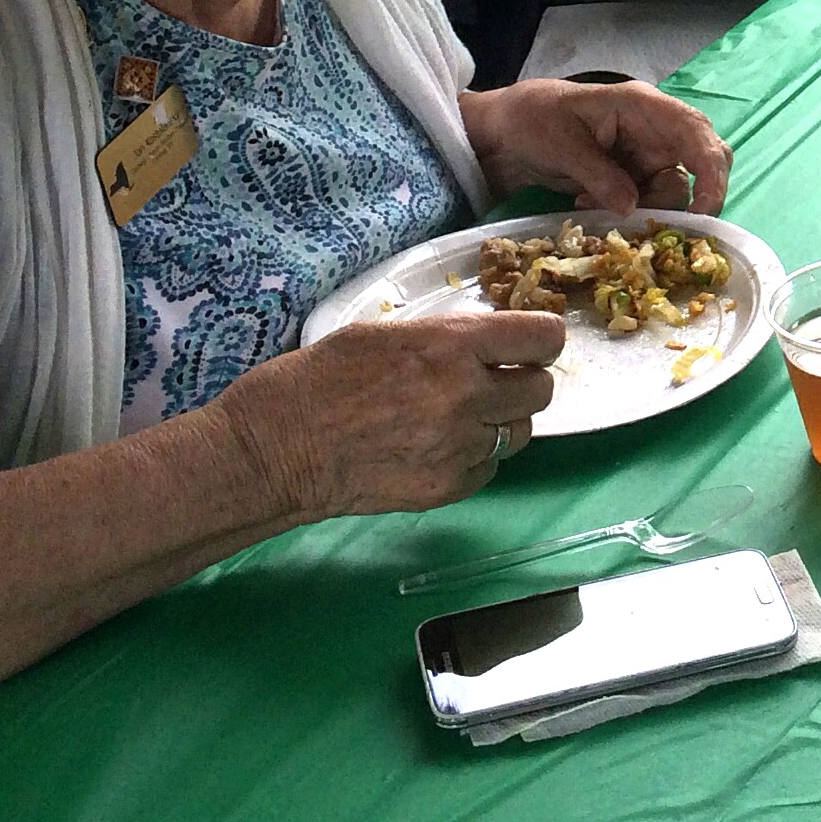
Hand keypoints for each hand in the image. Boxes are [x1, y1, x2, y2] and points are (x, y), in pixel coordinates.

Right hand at [214, 312, 563, 524]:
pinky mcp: (448, 488)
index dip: (541, 342)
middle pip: (541, 391)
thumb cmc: (320, 378)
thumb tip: (486, 346)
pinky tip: (433, 449)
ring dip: (498, 423)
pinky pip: (488, 469)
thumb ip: (445, 339)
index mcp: (452, 346)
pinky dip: (472, 459)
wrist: (277, 449)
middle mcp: (466, 396)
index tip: (528, 347)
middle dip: (522, 384)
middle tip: (492, 384)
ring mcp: (459, 447)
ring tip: (455, 418)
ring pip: (518, 434)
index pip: (543, 338)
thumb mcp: (386, 333)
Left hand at [462, 77, 733, 216]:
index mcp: (643, 106)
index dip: (711, 169)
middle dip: (695, 196)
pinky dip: (628, 212)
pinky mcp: (636, 178)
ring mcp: (648, 155)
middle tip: (667, 226)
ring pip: (676, 190)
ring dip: (644, 208)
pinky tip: (588, 203)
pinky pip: (651, 202)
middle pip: (704, 161)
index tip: (704, 209)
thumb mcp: (560, 144)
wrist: (508, 132)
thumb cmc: (534, 120)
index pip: (695, 131)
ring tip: (591, 203)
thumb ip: (598, 175)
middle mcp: (655, 130)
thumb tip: (632, 207)